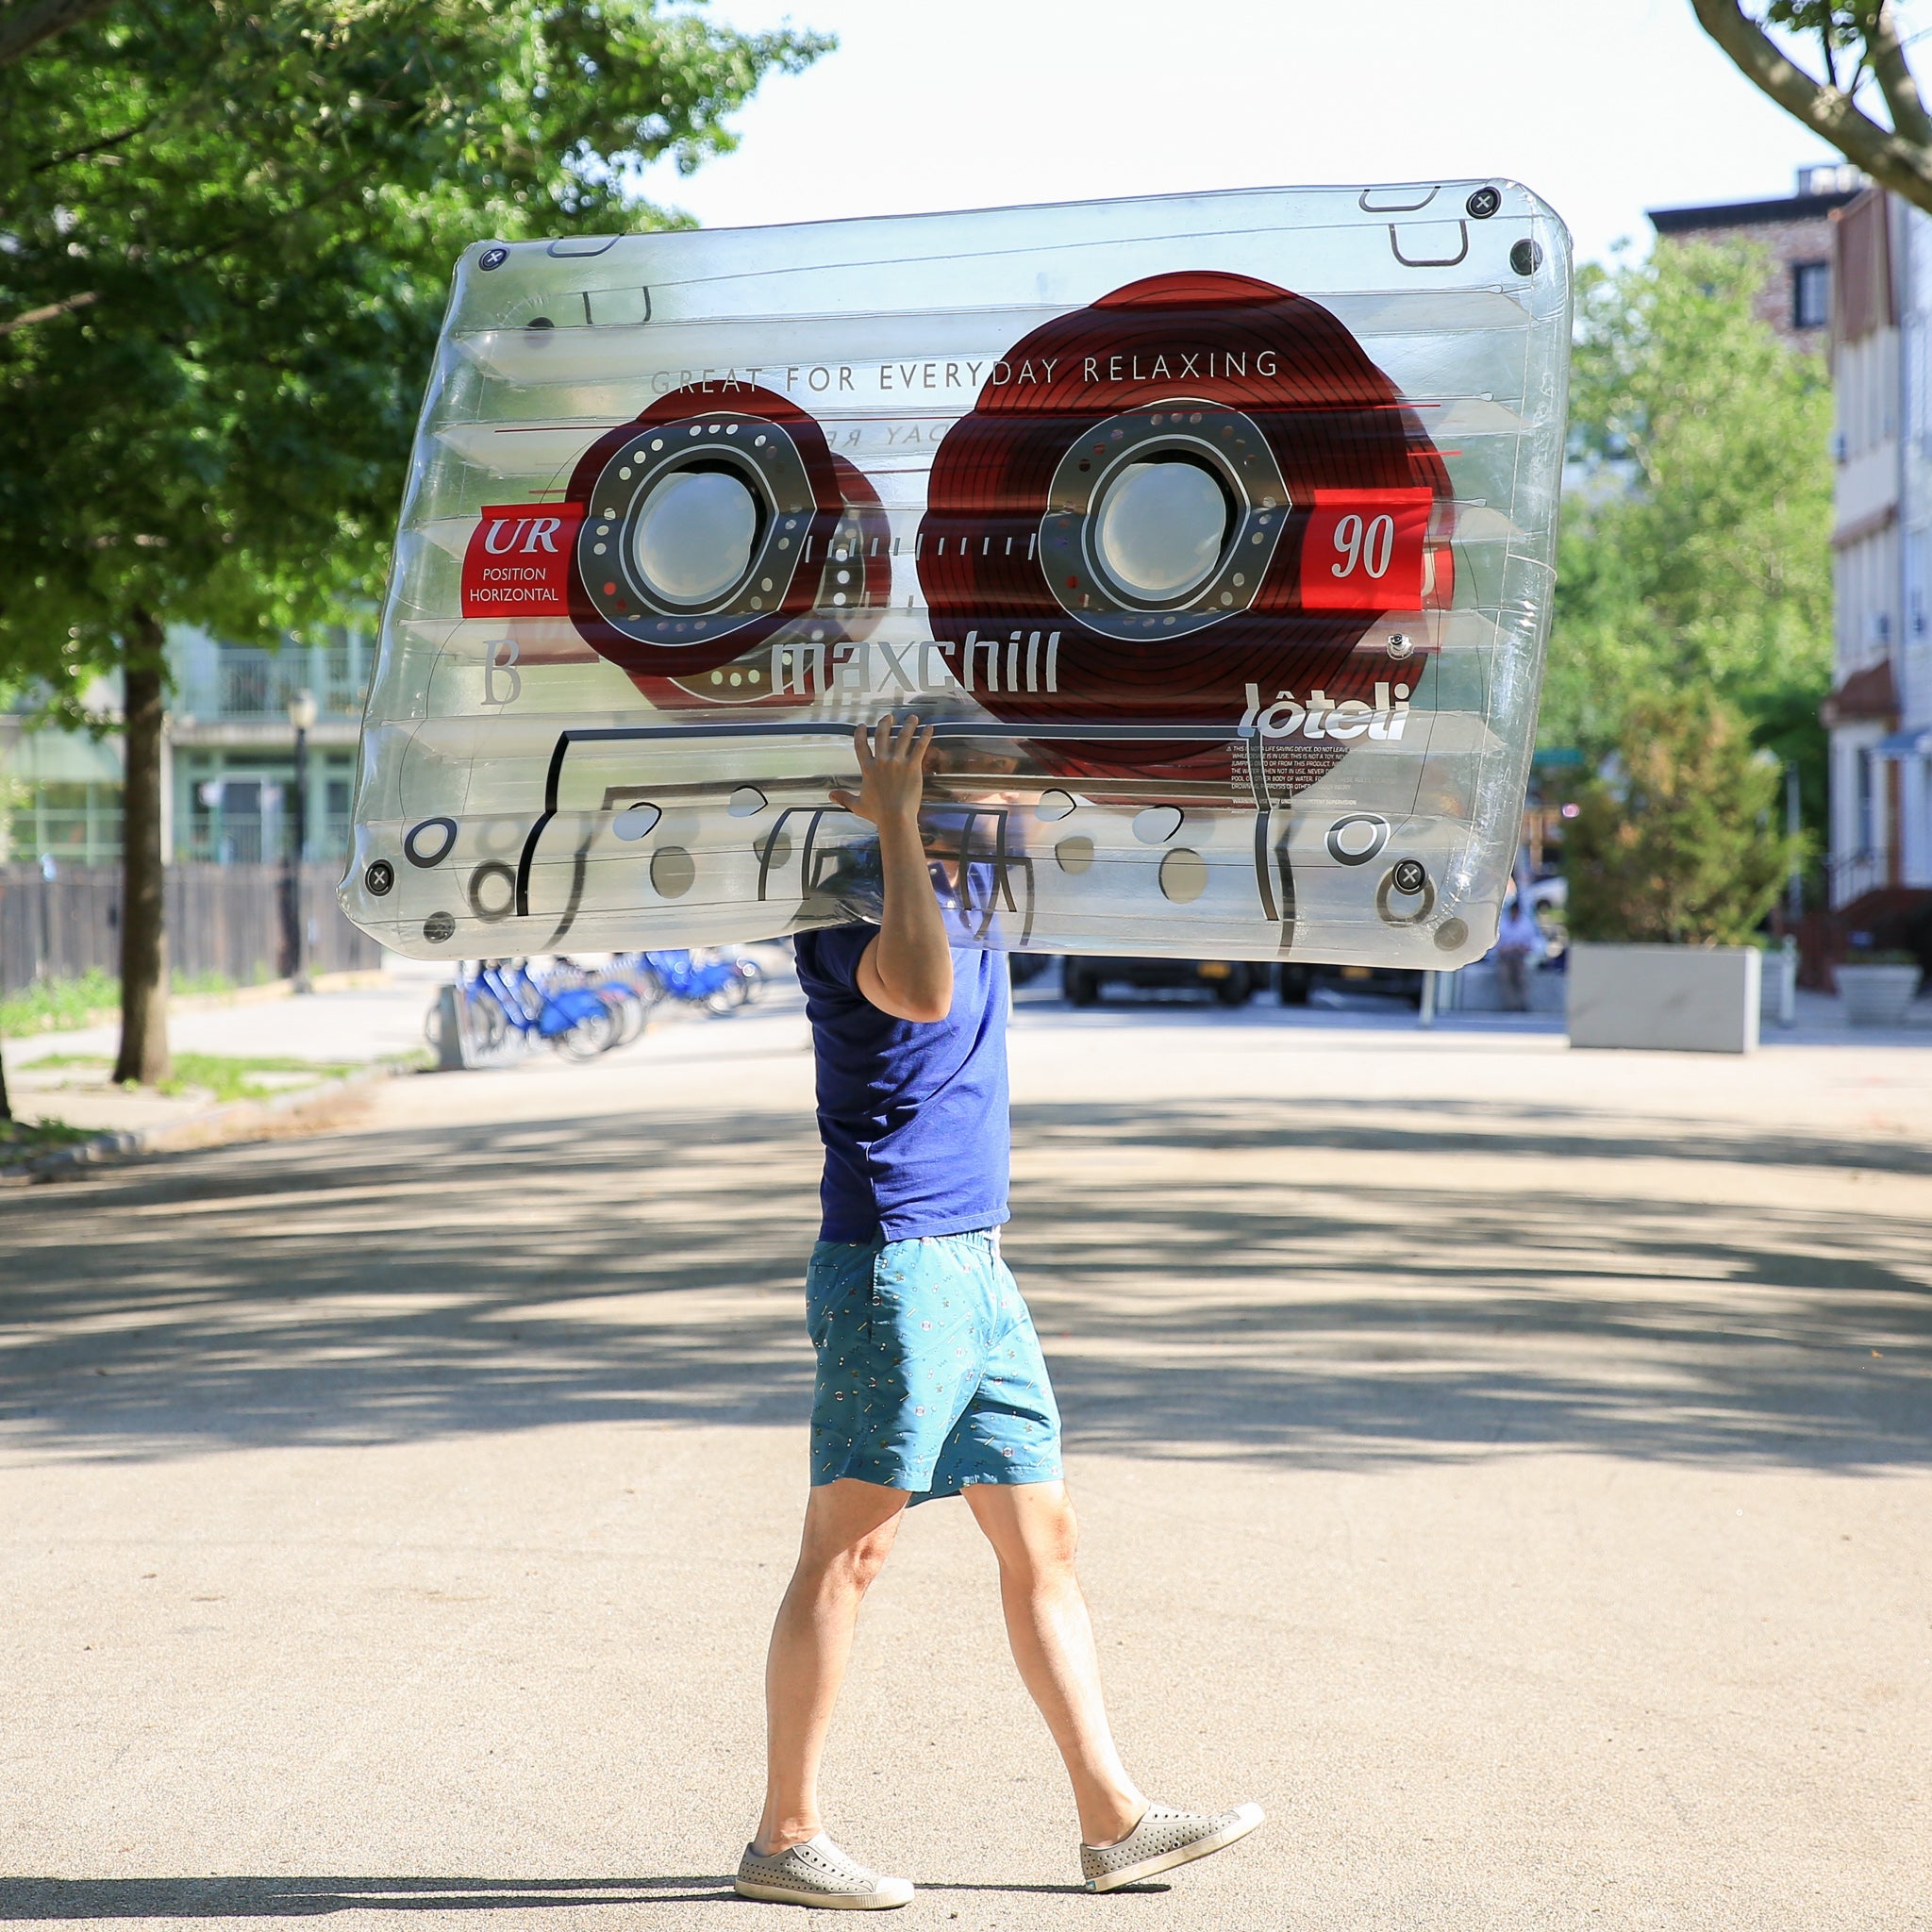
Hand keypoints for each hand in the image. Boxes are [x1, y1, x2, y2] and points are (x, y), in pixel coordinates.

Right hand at [831, 712, 934, 829]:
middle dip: (885, 723)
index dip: (860, 733)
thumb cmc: (878, 813)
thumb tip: (830, 796)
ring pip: (903, 737)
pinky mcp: (912, 766)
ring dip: (908, 725)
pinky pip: (920, 746)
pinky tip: (929, 728)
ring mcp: (897, 762)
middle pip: (882, 735)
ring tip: (913, 718)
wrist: (895, 818)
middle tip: (890, 717)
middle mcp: (881, 761)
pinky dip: (925, 736)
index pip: (860, 745)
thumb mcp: (857, 805)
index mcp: (868, 768)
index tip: (862, 725)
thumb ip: (844, 797)